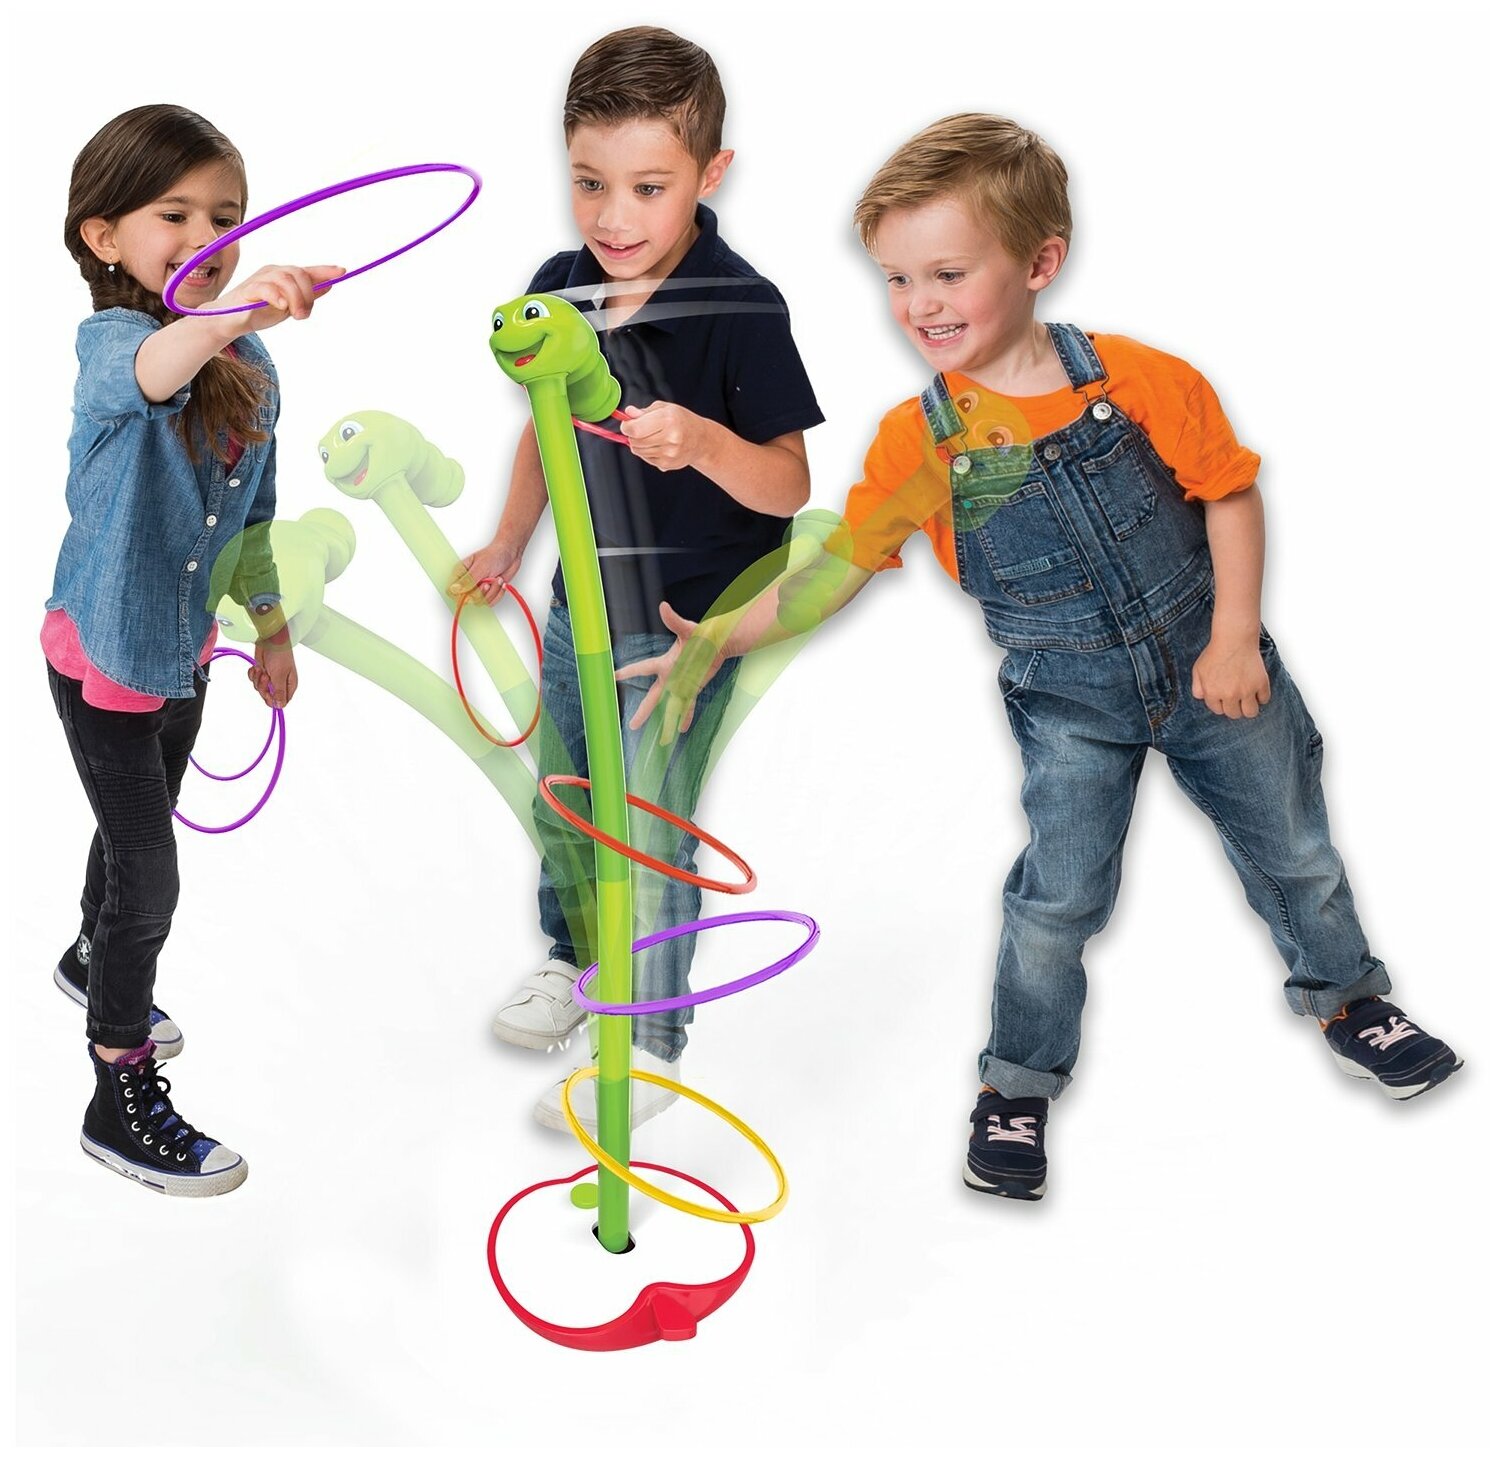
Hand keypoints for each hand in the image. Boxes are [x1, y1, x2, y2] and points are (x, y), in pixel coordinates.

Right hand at [216, 264, 344, 333]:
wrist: (230, 320)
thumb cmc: (258, 311)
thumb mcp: (289, 306)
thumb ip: (307, 296)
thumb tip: (329, 284)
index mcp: (284, 276)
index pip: (307, 270)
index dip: (324, 270)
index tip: (342, 271)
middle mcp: (273, 272)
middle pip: (299, 274)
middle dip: (308, 295)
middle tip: (303, 315)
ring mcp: (260, 279)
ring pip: (285, 279)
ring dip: (296, 299)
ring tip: (295, 315)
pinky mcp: (249, 289)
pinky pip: (266, 288)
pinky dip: (277, 296)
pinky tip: (282, 306)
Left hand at [249, 637, 297, 707]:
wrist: (270, 640)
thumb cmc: (279, 655)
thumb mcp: (279, 676)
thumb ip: (279, 692)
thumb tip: (280, 706)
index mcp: (289, 685)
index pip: (282, 701)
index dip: (273, 699)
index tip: (268, 692)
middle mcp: (280, 683)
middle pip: (269, 696)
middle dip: (263, 687)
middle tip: (265, 677)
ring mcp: (270, 678)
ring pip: (259, 688)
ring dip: (257, 678)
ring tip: (261, 669)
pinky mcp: (262, 672)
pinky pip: (253, 680)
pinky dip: (253, 673)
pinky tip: (257, 666)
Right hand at [449, 536, 523, 605]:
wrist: (510, 555)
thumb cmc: (495, 555)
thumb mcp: (481, 567)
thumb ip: (469, 580)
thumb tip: (455, 589)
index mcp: (460, 573)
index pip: (451, 591)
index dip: (460, 596)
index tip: (472, 591)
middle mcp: (467, 582)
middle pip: (467, 600)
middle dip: (481, 593)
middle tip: (488, 583)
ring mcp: (477, 589)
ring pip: (480, 602)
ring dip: (492, 592)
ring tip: (497, 580)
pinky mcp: (487, 593)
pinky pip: (490, 602)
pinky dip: (498, 594)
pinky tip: (500, 584)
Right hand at [615, 601, 724, 742]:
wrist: (719, 642)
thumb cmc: (703, 633)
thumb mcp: (688, 629)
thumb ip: (674, 620)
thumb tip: (663, 606)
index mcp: (666, 663)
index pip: (642, 668)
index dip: (627, 672)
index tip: (612, 677)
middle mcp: (671, 676)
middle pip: (653, 697)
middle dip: (643, 711)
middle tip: (631, 725)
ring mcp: (682, 684)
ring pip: (671, 707)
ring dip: (667, 722)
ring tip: (662, 740)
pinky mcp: (694, 688)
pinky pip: (688, 705)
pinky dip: (686, 716)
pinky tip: (681, 730)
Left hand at [618, 402, 709, 470]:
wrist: (701, 440)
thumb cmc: (682, 421)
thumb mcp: (664, 408)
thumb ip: (644, 412)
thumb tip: (628, 413)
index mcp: (667, 420)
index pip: (635, 429)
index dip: (626, 427)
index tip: (627, 424)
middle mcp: (669, 437)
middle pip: (634, 441)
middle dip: (632, 435)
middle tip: (639, 429)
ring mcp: (668, 453)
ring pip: (638, 451)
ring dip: (639, 444)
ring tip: (651, 437)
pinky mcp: (667, 464)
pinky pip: (646, 458)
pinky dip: (647, 452)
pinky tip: (658, 445)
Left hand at [1192, 633, 1270, 717]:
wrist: (1234, 639)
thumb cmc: (1216, 652)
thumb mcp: (1198, 669)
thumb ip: (1197, 687)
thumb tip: (1202, 698)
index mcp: (1212, 693)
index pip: (1218, 710)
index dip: (1221, 703)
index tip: (1224, 697)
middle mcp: (1229, 695)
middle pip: (1234, 714)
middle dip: (1234, 708)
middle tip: (1236, 698)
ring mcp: (1246, 690)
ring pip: (1250, 713)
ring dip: (1248, 708)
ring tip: (1247, 700)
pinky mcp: (1261, 684)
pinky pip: (1264, 699)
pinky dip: (1261, 696)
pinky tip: (1257, 690)